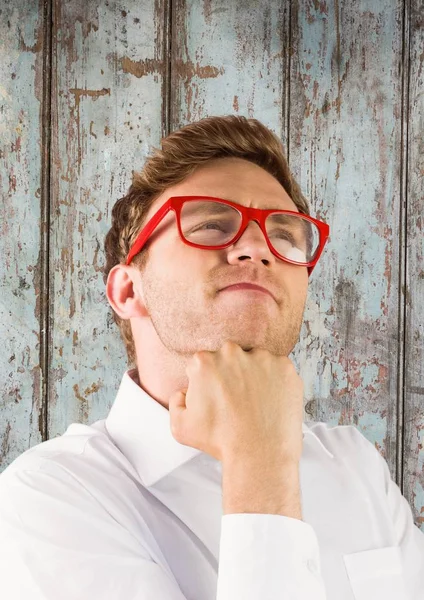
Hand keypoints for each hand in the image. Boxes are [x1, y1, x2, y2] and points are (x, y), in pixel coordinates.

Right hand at [168, 340, 303, 465]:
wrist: (259, 455)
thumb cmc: (221, 441)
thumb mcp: (181, 426)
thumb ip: (176, 401)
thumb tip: (184, 391)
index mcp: (204, 362)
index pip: (203, 364)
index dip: (207, 382)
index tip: (216, 397)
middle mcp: (232, 353)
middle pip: (229, 358)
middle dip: (230, 374)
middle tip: (236, 400)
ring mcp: (261, 358)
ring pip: (255, 361)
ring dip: (254, 376)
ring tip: (255, 403)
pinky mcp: (285, 367)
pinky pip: (278, 370)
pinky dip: (276, 382)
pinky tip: (270, 402)